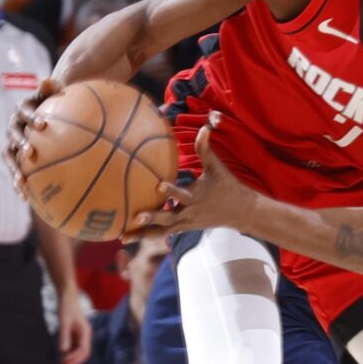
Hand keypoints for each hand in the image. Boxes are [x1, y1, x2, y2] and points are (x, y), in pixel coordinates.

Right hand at [3, 78, 62, 197]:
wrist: (42, 113)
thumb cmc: (52, 103)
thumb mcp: (52, 94)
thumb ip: (51, 88)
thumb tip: (49, 79)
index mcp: (22, 110)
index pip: (25, 112)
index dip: (32, 118)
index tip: (43, 125)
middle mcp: (13, 126)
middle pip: (13, 135)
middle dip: (21, 144)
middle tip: (31, 153)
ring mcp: (12, 143)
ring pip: (9, 157)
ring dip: (14, 170)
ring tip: (21, 183)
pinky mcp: (15, 158)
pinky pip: (16, 171)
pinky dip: (19, 184)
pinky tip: (26, 199)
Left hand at [56, 293, 91, 363]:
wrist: (67, 297)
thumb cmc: (67, 308)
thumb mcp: (64, 322)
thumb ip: (64, 337)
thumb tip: (63, 351)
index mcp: (85, 332)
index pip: (83, 350)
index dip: (74, 358)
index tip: (64, 362)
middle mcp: (85, 335)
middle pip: (84, 353)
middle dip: (75, 362)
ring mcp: (81, 335)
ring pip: (80, 351)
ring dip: (72, 358)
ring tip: (62, 363)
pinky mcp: (76, 334)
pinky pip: (75, 347)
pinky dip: (70, 353)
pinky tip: (62, 355)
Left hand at [126, 112, 257, 237]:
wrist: (240, 212)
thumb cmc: (227, 186)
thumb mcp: (217, 168)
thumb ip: (206, 149)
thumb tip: (204, 127)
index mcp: (196, 196)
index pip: (183, 194)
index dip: (171, 191)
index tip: (159, 185)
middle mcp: (189, 212)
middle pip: (169, 218)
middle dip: (153, 218)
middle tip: (136, 216)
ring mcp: (186, 223)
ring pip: (162, 231)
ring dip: (142, 234)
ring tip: (122, 236)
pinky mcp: (183, 228)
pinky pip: (162, 233)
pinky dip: (146, 235)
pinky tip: (127, 236)